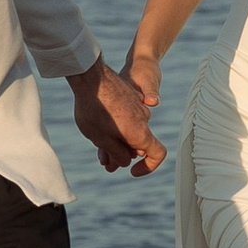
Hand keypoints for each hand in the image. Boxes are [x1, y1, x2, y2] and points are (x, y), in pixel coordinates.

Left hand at [72, 57, 163, 175]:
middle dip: (124, 155)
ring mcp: (138, 107)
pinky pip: (127, 118)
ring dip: (118, 141)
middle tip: (105, 162)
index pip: (157, 154)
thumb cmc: (93, 109)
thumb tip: (127, 160)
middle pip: (139, 144)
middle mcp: (144, 119)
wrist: (90, 76)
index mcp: (140, 132)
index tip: (133, 172)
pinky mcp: (130, 98)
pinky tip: (100, 128)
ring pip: (131, 130)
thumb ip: (117, 154)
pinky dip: (117, 126)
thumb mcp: (101, 139)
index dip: (148, 167)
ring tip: (99, 147)